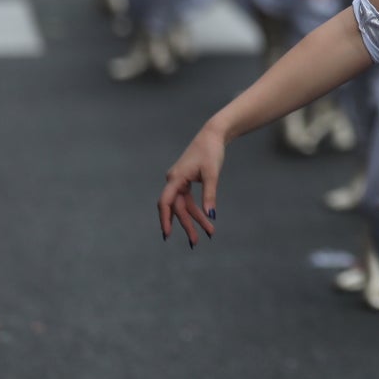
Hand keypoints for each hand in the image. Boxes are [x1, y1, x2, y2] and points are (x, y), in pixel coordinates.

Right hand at [158, 125, 224, 246]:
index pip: (165, 202)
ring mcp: (179, 182)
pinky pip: (189, 200)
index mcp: (175, 178)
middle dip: (187, 225)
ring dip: (195, 220)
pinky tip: (206, 220)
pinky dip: (197, 210)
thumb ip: (210, 195)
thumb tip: (211, 215)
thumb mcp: (212, 174)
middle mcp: (174, 181)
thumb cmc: (211, 152)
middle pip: (177, 208)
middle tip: (195, 242)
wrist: (213, 136)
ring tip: (209, 233)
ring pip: (184, 206)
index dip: (165, 218)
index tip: (167, 234)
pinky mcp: (186, 182)